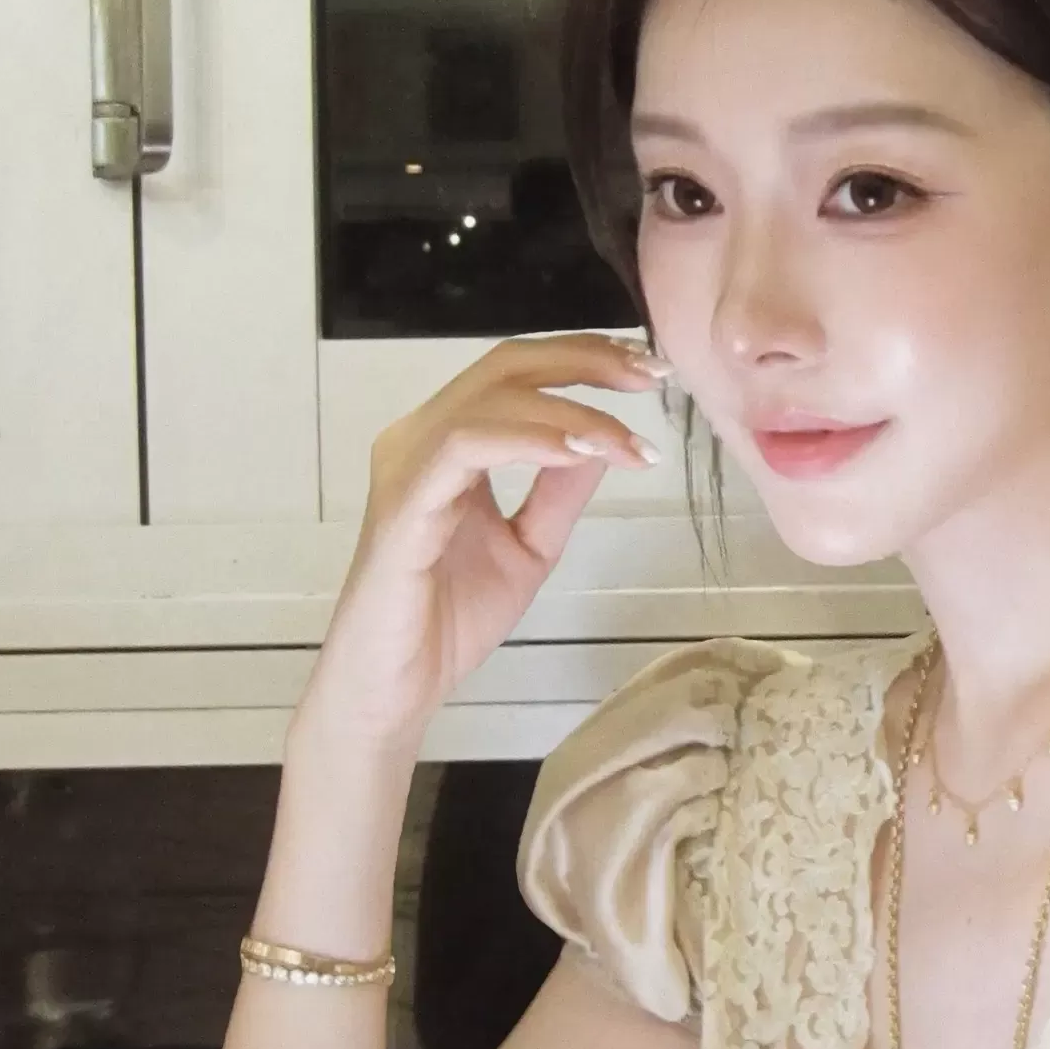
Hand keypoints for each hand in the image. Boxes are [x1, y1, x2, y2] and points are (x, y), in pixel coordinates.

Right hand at [294, 332, 668, 758]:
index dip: (583, 358)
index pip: (515, 373)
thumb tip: (601, 438)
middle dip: (586, 360)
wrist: (397, 690)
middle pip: (505, 364)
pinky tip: (577, 452)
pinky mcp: (404, 507)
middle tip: (652, 376)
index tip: (648, 370)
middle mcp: (418, 439)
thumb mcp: (529, 546)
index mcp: (445, 442)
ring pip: (491, 400)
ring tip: (627, 440)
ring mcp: (407, 468)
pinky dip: (528, 441)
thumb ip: (559, 491)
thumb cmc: (447, 620)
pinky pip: (465, 447)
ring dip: (572, 411)